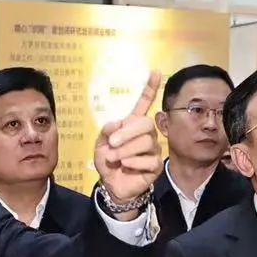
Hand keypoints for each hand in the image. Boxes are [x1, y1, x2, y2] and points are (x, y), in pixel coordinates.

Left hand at [93, 70, 165, 208]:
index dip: (150, 88)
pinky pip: (148, 160)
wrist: (112, 185)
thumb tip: (116, 123)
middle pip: (145, 124)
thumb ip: (106, 132)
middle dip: (126, 133)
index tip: (155, 71)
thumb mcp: (100, 145)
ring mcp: (153, 149)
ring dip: (125, 150)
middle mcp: (146, 133)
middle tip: (112, 143)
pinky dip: (132, 163)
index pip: (144, 103)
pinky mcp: (156, 165)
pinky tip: (125, 166)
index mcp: (133, 124)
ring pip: (145, 142)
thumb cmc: (108, 162)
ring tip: (114, 158)